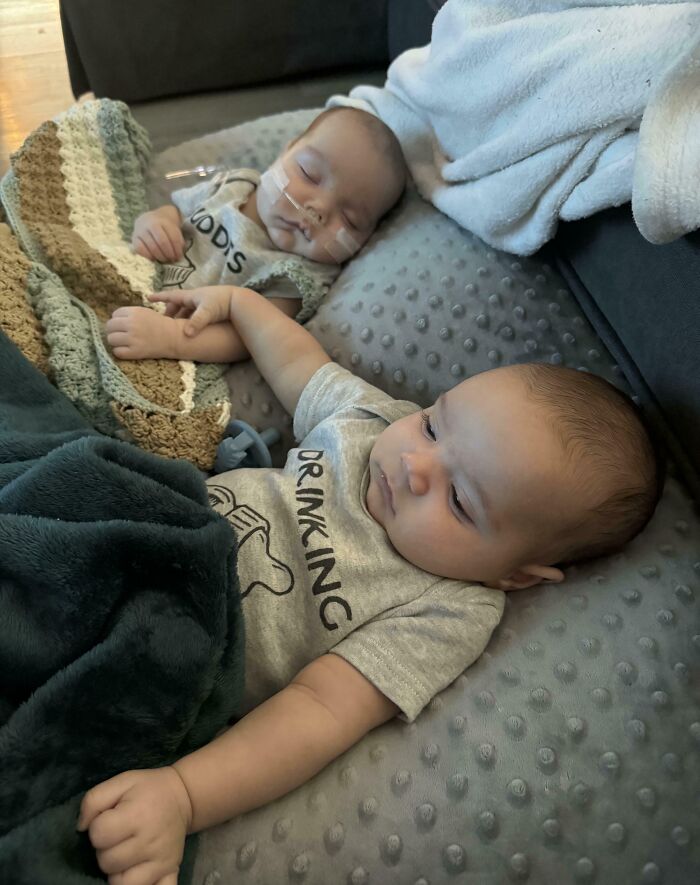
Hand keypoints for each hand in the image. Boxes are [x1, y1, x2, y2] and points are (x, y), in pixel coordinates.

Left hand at [77, 767, 192, 884]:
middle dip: (105, 849)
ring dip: (116, 871)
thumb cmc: (148, 789)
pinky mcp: (170, 871)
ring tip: (123, 855)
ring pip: (120, 883)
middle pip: (107, 861)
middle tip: (117, 836)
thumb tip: (81, 827)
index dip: (97, 827)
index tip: (108, 819)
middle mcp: (150, 841)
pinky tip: (137, 875)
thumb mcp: (121, 782)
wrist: (182, 796)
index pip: (99, 834)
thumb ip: (94, 800)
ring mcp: (161, 861)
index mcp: (137, 815)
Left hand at [105, 306, 178, 359]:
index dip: (119, 320)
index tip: (125, 325)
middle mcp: (132, 324)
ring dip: (116, 341)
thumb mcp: (144, 312)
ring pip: (111, 339)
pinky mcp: (135, 352)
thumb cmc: (159, 325)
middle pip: (110, 326)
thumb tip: (113, 321)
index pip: (114, 314)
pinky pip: (117, 352)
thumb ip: (129, 314)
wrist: (173, 338)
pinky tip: (127, 350)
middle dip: (114, 330)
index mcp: (134, 312)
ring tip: (124, 343)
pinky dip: (120, 352)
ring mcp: (132, 338)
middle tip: (122, 334)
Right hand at [132, 208, 184, 262]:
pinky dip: (148, 256)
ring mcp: (141, 230)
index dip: (177, 249)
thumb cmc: (164, 228)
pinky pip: (140, 249)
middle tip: (172, 259)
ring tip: (165, 260)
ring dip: (161, 257)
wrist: (149, 219)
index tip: (179, 256)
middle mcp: (151, 224)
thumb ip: (177, 240)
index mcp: (164, 221)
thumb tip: (178, 256)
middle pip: (162, 242)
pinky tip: (154, 259)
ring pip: (152, 247)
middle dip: (169, 254)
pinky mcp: (134, 237)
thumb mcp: (173, 229)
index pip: (173, 237)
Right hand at [148, 286, 236, 336]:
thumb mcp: (207, 312)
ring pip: (187, 311)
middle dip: (170, 312)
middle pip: (178, 305)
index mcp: (190, 296)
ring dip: (181, 318)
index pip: (171, 296)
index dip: (159, 297)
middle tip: (164, 322)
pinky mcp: (210, 310)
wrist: (239, 300)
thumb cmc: (221, 303)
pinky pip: (195, 315)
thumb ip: (196, 323)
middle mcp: (195, 298)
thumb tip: (187, 334)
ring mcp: (202, 304)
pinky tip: (191, 328)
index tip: (148, 297)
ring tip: (177, 328)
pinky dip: (190, 320)